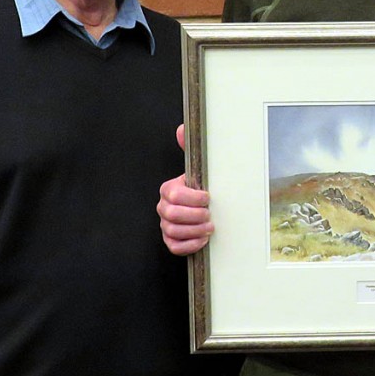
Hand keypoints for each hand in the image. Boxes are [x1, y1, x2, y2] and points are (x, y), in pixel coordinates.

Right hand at [156, 124, 213, 255]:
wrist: (201, 205)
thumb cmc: (199, 186)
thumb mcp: (197, 167)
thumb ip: (189, 149)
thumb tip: (182, 129)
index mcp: (169, 189)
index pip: (174, 195)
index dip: (192, 198)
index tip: (208, 197)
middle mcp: (164, 207)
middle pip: (172, 215)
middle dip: (195, 215)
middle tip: (210, 214)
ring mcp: (166, 225)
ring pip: (173, 231)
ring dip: (195, 231)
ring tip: (210, 227)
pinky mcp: (171, 240)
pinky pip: (174, 247)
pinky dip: (189, 245)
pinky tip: (202, 240)